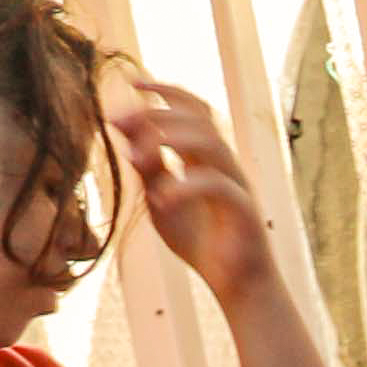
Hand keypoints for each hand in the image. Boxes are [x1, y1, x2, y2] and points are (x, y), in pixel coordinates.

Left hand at [104, 65, 278, 304]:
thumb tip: (121, 126)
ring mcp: (238, 185)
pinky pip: (219, 187)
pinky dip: (187, 187)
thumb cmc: (200, 241)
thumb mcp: (160, 199)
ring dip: (173, 140)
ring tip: (140, 153)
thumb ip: (146, 166)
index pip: (192, 110)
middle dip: (159, 112)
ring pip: (212, 145)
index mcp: (206, 158)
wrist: (235, 284)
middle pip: (200, 120)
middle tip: (124, 115)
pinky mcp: (245, 211)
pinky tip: (161, 198)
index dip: (166, 91)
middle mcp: (225, 165)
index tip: (132, 81)